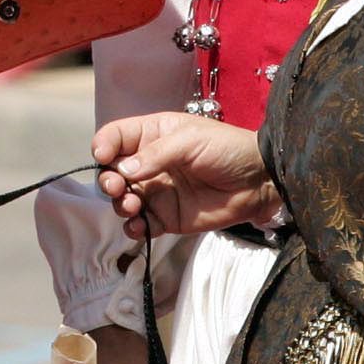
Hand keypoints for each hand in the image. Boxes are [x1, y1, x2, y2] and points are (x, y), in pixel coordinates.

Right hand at [93, 111, 277, 237]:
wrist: (260, 181)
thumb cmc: (227, 149)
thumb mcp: (191, 141)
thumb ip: (155, 155)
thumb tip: (122, 171)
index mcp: (152, 135)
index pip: (115, 137)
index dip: (103, 146)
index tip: (104, 157)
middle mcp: (148, 163)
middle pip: (112, 172)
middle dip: (108, 180)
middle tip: (118, 187)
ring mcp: (157, 192)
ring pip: (122, 200)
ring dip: (120, 204)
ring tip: (133, 206)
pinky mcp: (167, 217)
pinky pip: (142, 225)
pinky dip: (134, 228)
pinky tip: (140, 226)